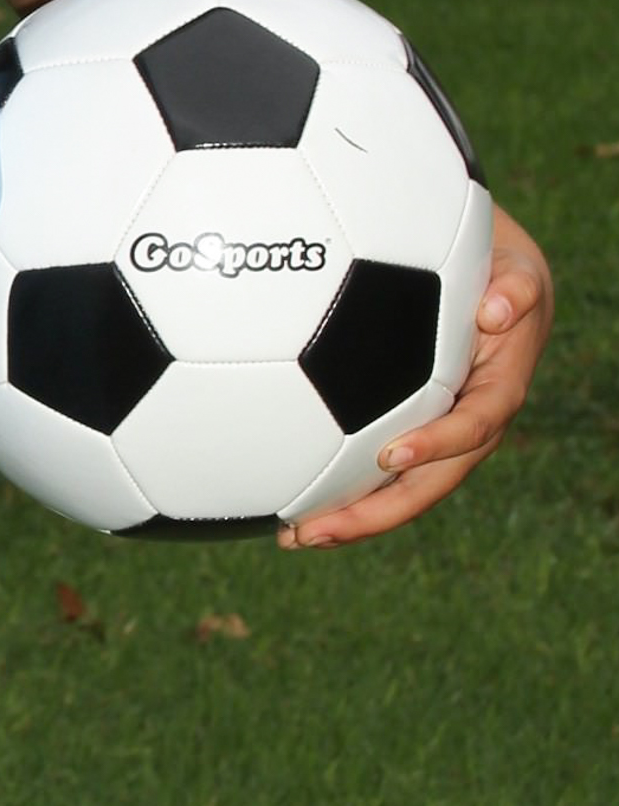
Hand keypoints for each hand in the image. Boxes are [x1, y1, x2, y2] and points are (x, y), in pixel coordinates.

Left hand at [279, 203, 552, 547]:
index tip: (392, 455)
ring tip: (293, 536)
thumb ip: (516, 287)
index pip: (473, 427)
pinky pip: (375, 467)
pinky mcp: (409, 431)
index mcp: (498, 391)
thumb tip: (495, 309)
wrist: (495, 283)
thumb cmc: (500, 270)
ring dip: (349, 516)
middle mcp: (468, 426)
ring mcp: (438, 435)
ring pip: (398, 489)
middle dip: (375, 514)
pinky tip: (287, 501)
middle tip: (316, 531)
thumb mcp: (517, 269)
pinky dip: (338, 487)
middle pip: (428, 483)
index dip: (437, 446)